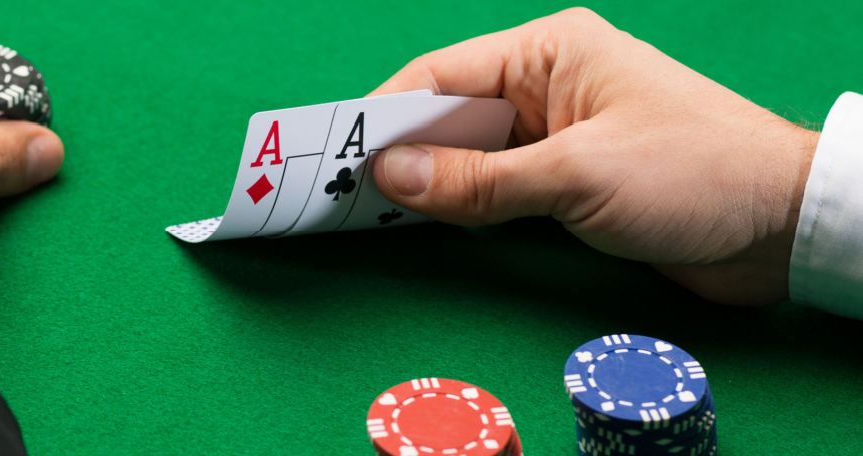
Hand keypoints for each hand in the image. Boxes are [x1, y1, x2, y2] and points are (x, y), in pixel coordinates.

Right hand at [369, 8, 817, 303]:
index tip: (336, 157)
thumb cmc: (694, 175)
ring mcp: (557, 134)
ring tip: (369, 214)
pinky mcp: (568, 181)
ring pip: (469, 155)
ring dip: (428, 184)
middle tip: (342, 193)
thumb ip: (478, 181)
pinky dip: (462, 207)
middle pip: (449, 116)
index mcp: (551, 53)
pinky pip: (496, 188)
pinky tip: (426, 226)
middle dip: (400, 153)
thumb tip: (391, 176)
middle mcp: (548, 86)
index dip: (384, 116)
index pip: (442, 77)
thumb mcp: (576, 176)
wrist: (784, 227)